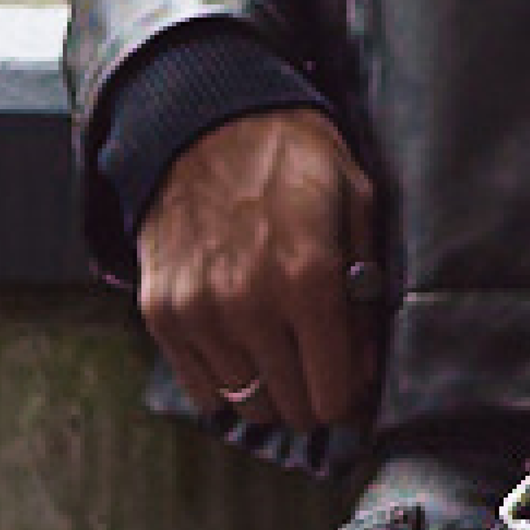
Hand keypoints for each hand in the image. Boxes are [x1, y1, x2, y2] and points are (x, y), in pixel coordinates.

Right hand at [138, 108, 379, 431]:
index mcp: (308, 278)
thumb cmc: (289, 156)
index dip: (351, 393)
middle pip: (292, 409)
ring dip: (271, 389)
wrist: (205, 120)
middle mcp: (250, 305)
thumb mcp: (355, 199)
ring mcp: (200, 313)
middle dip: (315, 396)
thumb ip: (366, 285)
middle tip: (322, 368)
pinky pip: (201, 388)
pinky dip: (226, 379)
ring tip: (283, 351)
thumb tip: (366, 361)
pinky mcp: (162, 313)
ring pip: (246, 404)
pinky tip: (244, 343)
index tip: (354, 381)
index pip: (334, 391)